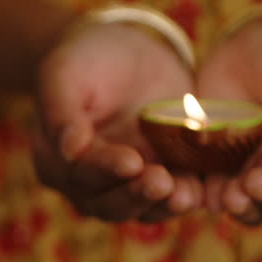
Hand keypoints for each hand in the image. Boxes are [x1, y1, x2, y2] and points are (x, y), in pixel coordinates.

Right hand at [32, 23, 202, 221]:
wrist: (128, 54)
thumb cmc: (85, 59)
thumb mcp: (64, 72)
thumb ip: (61, 110)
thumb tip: (70, 150)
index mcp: (57, 162)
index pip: (80, 173)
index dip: (105, 169)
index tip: (131, 162)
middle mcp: (90, 185)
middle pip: (111, 202)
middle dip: (137, 194)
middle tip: (161, 182)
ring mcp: (128, 186)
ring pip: (144, 207)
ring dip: (165, 204)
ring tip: (187, 194)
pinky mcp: (165, 178)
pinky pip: (175, 196)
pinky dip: (190, 195)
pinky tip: (204, 190)